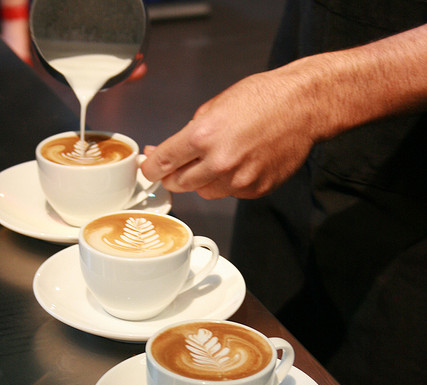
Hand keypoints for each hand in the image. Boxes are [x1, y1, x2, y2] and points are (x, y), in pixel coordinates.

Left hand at [141, 25, 426, 199]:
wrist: (302, 108)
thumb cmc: (263, 99)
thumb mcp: (215, 106)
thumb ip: (190, 133)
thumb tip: (170, 151)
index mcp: (203, 137)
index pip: (163, 163)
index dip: (151, 168)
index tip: (149, 169)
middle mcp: (219, 163)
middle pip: (179, 184)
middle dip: (174, 176)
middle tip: (176, 166)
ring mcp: (238, 180)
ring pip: (205, 192)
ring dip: (202, 180)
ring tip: (217, 159)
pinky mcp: (255, 190)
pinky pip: (230, 193)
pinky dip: (228, 183)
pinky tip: (239, 163)